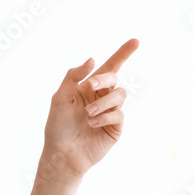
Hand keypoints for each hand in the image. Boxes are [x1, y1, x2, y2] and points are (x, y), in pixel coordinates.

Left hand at [42, 38, 138, 178]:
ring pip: (120, 95)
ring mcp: (110, 112)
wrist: (62, 154)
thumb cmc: (57, 126)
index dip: (123, 53)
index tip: (136, 41)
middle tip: (90, 86)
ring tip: (88, 114)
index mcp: (88, 88)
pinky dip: (105, 116)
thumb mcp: (60, 97)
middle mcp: (101, 97)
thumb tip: (93, 59)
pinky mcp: (115, 127)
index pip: (109, 67)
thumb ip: (74, 76)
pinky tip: (92, 124)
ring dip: (103, 102)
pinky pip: (119, 114)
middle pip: (114, 78)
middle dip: (104, 80)